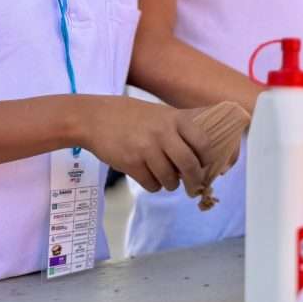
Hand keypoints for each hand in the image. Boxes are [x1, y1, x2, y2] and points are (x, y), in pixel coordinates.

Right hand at [82, 97, 209, 194]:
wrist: (95, 118)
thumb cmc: (133, 117)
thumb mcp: (162, 114)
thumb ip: (181, 129)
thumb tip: (203, 157)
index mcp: (175, 118)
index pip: (203, 143)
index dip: (207, 159)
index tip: (206, 167)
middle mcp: (163, 132)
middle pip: (189, 165)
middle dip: (195, 181)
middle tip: (194, 187)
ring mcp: (147, 148)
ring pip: (170, 179)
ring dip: (171, 185)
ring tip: (166, 180)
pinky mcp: (131, 163)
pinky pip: (151, 184)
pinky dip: (153, 185)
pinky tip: (148, 176)